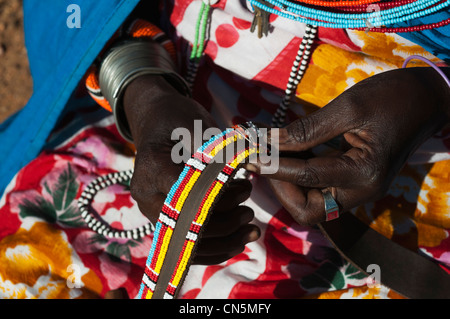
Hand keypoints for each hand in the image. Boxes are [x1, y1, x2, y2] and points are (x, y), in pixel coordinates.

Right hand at [123, 75, 259, 264]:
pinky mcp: (164, 217)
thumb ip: (218, 153)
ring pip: (187, 244)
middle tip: (250, 211)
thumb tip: (248, 172)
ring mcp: (153, 209)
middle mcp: (147, 195)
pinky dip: (215, 247)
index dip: (219, 199)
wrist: (154, 120)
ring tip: (252, 228)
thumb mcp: (197, 126)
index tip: (244, 188)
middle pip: (187, 225)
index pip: (188, 195)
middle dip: (225, 224)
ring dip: (224, 242)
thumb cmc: (177, 118)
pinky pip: (188, 244)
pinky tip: (239, 240)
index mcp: (152, 168)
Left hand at [248, 67, 449, 225]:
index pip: (307, 177)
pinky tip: (284, 149)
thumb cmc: (393, 96)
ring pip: (310, 202)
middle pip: (308, 210)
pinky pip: (318, 186)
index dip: (274, 165)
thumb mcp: (348, 107)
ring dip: (285, 180)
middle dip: (281, 186)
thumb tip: (268, 141)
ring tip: (266, 152)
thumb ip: (307, 129)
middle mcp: (361, 191)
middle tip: (263, 158)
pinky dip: (297, 172)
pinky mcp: (353, 181)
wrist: (428, 98)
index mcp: (364, 174)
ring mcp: (358, 189)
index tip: (248, 151)